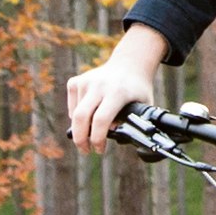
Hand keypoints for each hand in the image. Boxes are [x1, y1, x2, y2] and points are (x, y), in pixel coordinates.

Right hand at [62, 26, 169, 149]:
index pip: (101, 119)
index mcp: (117, 92)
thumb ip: (132, 123)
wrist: (130, 64)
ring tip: (94, 130)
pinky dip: (76, 116)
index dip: (98, 139)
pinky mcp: (76, 81)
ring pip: (76, 115)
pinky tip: (89, 114)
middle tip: (86, 151)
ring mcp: (85, 81)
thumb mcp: (143, 107)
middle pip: (81, 118)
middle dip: (80, 139)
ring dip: (82, 127)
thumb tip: (114, 137)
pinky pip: (72, 107)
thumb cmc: (138, 90)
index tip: (100, 150)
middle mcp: (99, 85)